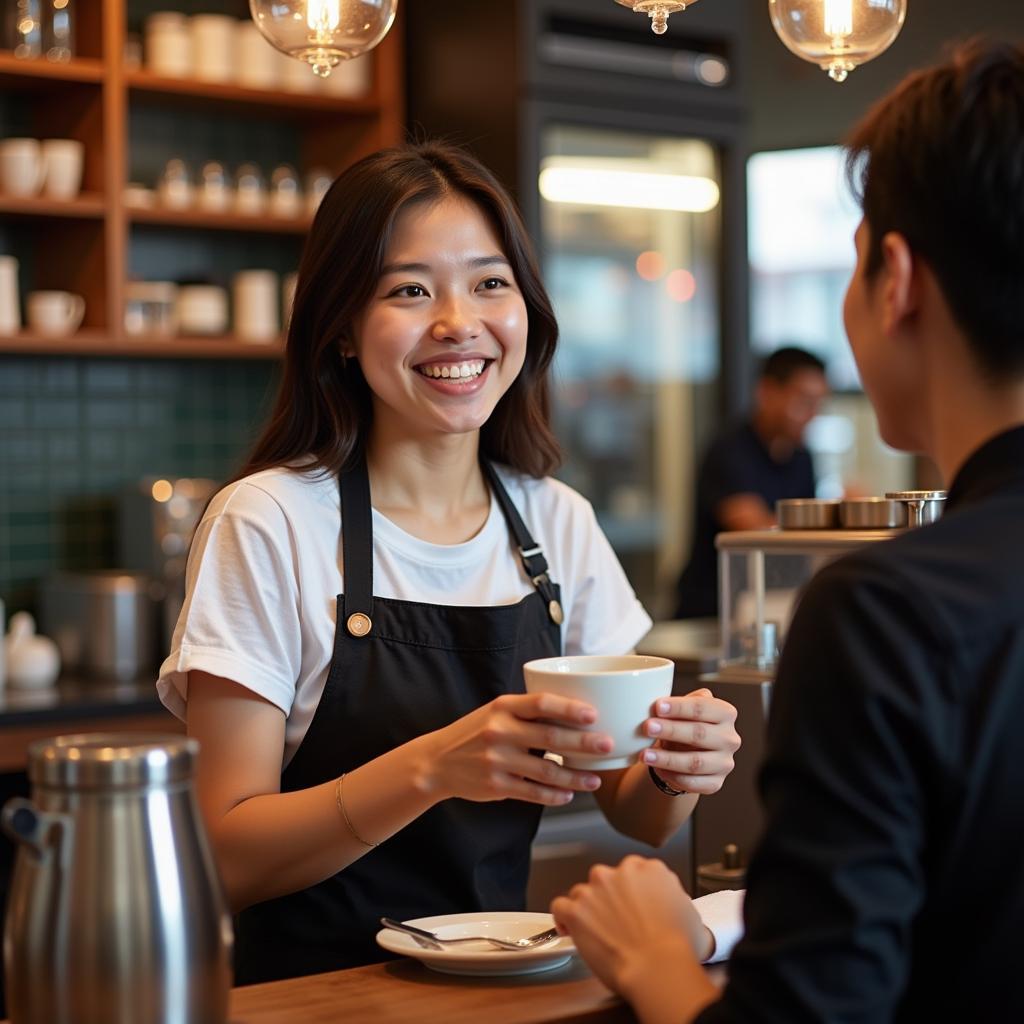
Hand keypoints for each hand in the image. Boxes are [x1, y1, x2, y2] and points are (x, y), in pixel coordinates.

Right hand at [421, 692, 614, 806]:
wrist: (437, 762)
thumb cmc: (475, 733)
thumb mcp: (495, 712)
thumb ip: (527, 712)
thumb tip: (574, 714)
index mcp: (503, 707)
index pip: (541, 703)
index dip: (569, 708)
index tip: (593, 714)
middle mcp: (500, 732)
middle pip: (550, 737)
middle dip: (583, 742)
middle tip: (607, 745)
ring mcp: (498, 761)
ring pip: (546, 771)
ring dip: (575, 776)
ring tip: (595, 780)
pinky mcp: (496, 786)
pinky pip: (532, 793)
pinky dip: (554, 795)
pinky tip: (568, 795)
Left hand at [551, 857, 712, 1004]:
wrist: (658, 968)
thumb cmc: (677, 948)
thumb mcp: (690, 912)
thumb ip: (672, 896)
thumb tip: (668, 903)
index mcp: (650, 869)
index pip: (635, 872)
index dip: (633, 892)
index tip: (633, 906)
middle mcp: (620, 873)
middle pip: (608, 879)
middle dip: (609, 898)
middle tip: (617, 922)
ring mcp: (596, 889)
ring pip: (583, 892)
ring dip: (587, 908)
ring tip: (596, 931)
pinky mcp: (576, 910)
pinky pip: (560, 906)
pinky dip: (563, 918)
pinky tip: (570, 929)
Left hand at [641, 688, 739, 794]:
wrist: (685, 752)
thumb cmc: (683, 724)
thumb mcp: (682, 709)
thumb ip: (676, 704)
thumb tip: (657, 707)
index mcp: (725, 713)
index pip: (702, 707)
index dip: (679, 707)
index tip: (658, 706)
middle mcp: (729, 738)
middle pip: (699, 733)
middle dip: (671, 730)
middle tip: (647, 727)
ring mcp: (724, 763)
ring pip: (695, 762)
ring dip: (667, 759)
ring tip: (645, 754)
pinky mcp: (716, 783)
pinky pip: (692, 782)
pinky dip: (672, 776)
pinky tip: (657, 769)